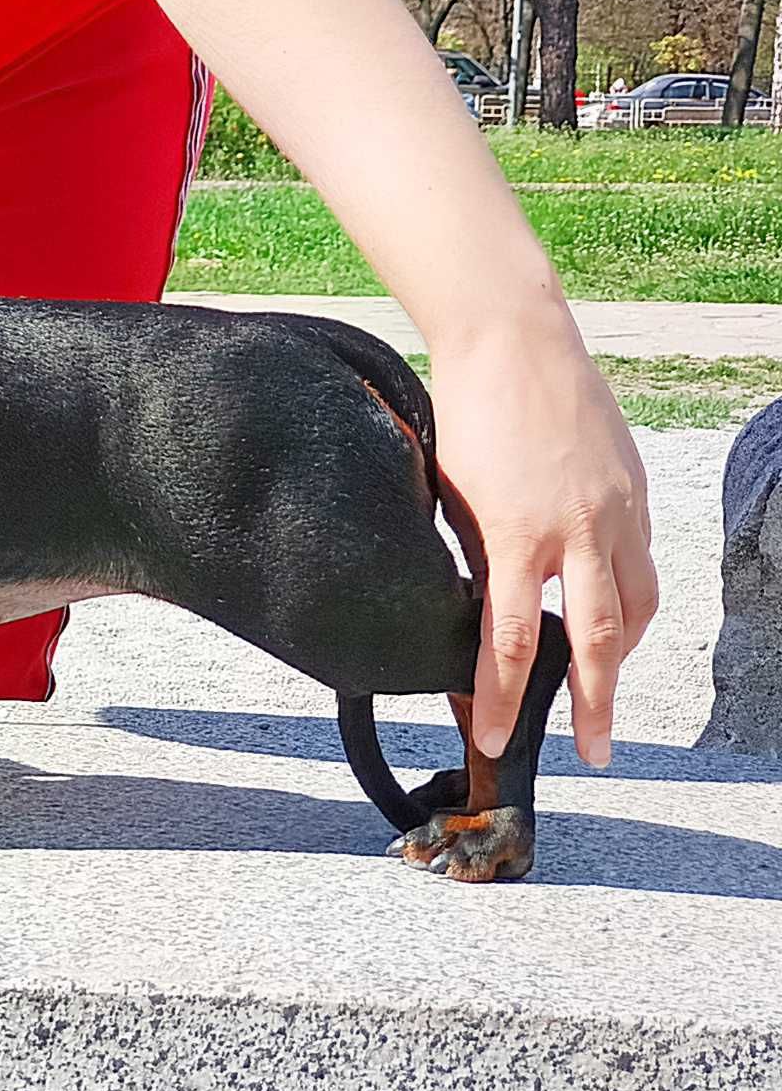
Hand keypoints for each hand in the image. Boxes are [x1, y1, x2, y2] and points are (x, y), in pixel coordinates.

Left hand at [428, 319, 656, 765]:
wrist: (511, 338)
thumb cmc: (464, 411)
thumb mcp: (449, 493)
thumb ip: (470, 553)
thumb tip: (479, 609)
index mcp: (514, 533)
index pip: (512, 640)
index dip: (503, 699)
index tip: (495, 740)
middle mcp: (576, 529)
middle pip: (597, 640)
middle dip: (596, 704)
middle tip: (595, 752)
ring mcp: (614, 509)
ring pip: (636, 604)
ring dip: (623, 653)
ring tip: (604, 687)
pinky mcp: (634, 489)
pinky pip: (642, 560)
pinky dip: (631, 596)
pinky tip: (613, 608)